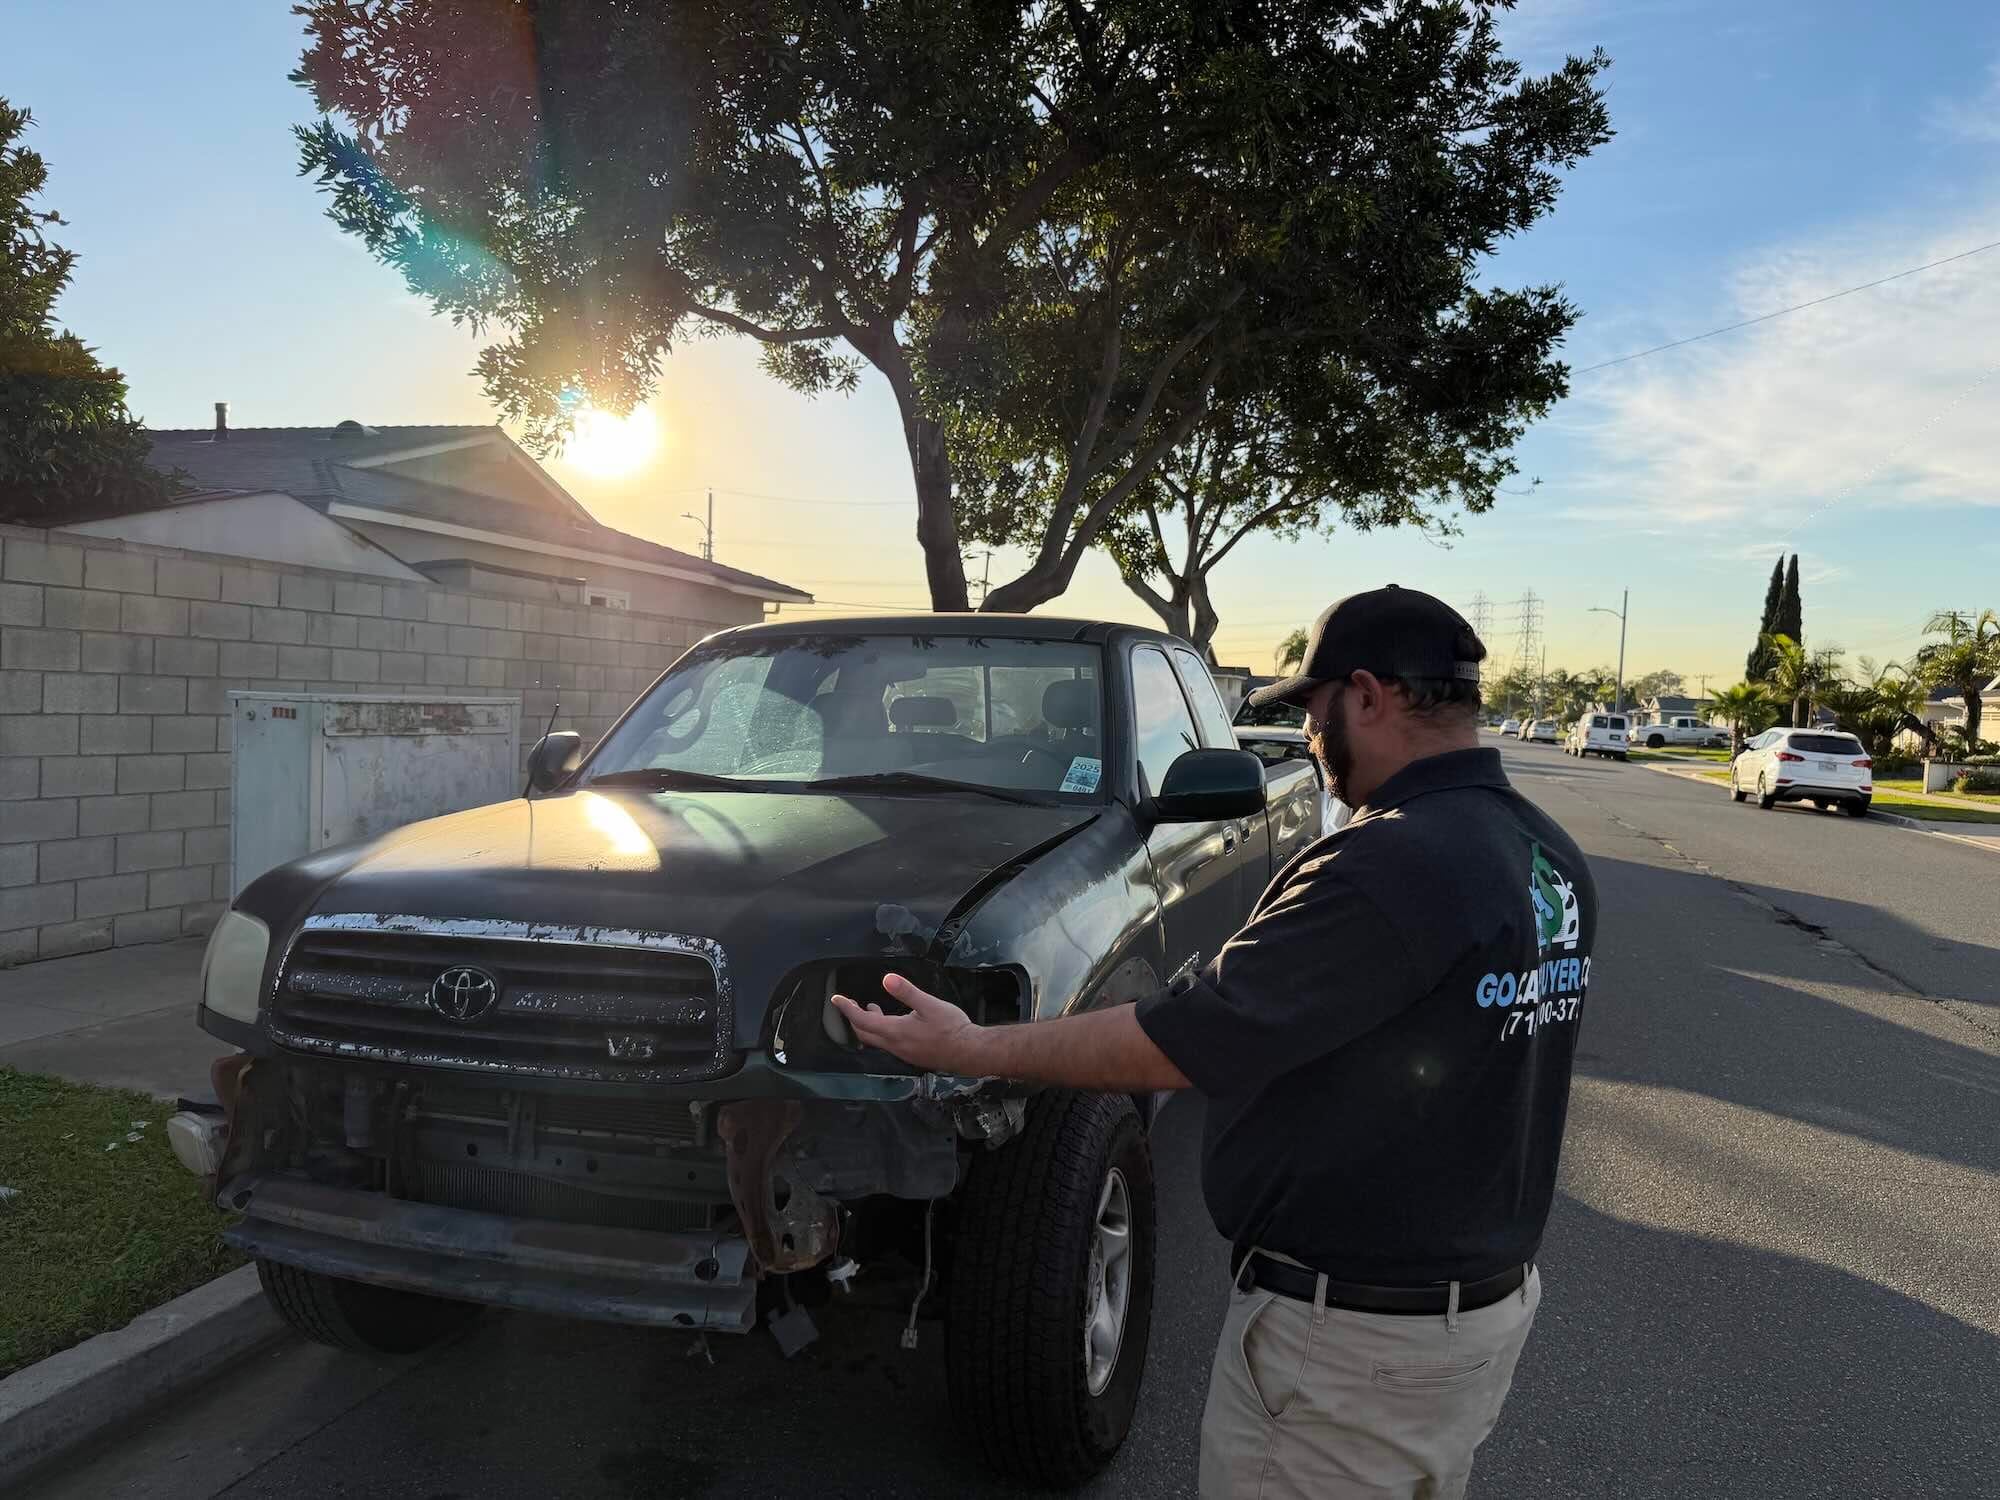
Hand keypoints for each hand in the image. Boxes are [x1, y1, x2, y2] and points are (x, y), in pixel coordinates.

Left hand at [830, 973, 984, 1073]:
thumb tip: (888, 979)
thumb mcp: (929, 1004)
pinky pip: (888, 1045)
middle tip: (852, 1004)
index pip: (862, 1021)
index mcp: (895, 1031)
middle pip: (864, 1034)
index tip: (836, 999)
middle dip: (855, 1018)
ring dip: (869, 1025)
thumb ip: (907, 992)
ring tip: (873, 1009)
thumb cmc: (951, 1029)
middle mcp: (895, 1045)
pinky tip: (895, 1022)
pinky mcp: (911, 1055)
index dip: (847, 1009)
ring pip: (876, 1040)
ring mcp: (903, 1053)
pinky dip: (882, 1032)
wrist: (969, 1052)